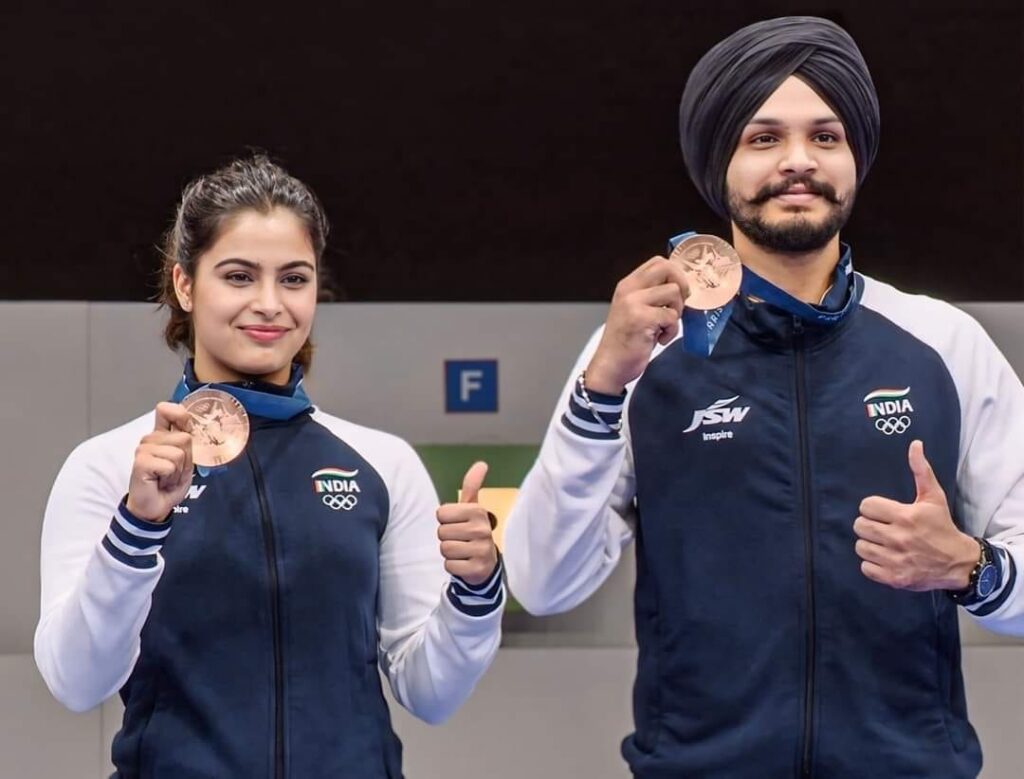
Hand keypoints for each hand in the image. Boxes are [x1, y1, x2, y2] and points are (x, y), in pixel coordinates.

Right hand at [126, 402, 194, 522]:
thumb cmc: (169, 483)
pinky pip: (170, 465)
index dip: (180, 415)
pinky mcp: (141, 462)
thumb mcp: (185, 461)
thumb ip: (187, 442)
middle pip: (184, 438)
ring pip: (179, 453)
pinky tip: (160, 481)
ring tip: (167, 477)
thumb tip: (191, 427)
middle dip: (187, 459)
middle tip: (175, 471)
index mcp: (161, 434)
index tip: (186, 428)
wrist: (156, 506)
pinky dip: (171, 477)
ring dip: (179, 470)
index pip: (166, 409)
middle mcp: (151, 439)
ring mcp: (143, 449)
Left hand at [435, 461, 499, 585]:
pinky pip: (449, 566)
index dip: (445, 520)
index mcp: (478, 511)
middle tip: (461, 539)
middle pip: (441, 532)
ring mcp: (482, 549)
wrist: (486, 563)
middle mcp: (482, 529)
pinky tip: (464, 563)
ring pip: (444, 549)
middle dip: (447, 537)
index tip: (458, 524)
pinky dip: (453, 566)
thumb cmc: (473, 531)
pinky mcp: (477, 568)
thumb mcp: (473, 508)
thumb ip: (472, 486)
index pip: (441, 513)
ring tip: (462, 551)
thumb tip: (481, 463)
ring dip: (449, 553)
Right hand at [585, 256, 689, 394]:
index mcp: (628, 285)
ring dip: (676, 312)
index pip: (659, 261)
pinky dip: (671, 331)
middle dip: (682, 285)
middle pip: (667, 268)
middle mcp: (629, 289)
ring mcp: (633, 303)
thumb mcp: (635, 310)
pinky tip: (659, 339)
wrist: (610, 366)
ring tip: (664, 327)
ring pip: (674, 292)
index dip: (676, 273)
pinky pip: (671, 316)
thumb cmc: (625, 341)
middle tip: (677, 305)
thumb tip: (682, 286)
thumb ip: (652, 295)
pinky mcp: (640, 319)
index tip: (679, 292)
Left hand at [853, 440, 978, 590]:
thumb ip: (921, 471)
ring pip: (861, 546)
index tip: (883, 512)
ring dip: (869, 544)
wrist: (958, 562)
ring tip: (883, 543)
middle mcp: (899, 538)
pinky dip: (872, 564)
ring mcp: (896, 560)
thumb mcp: (934, 497)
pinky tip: (885, 558)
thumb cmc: (941, 527)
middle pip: (859, 526)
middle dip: (868, 525)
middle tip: (881, 527)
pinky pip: (865, 567)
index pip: (866, 506)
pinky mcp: (894, 578)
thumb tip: (915, 445)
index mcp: (906, 516)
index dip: (872, 508)